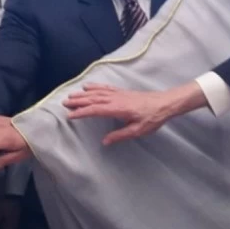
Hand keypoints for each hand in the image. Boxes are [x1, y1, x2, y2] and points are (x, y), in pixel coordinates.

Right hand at [62, 82, 206, 145]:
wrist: (165, 103)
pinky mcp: (122, 92)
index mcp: (118, 109)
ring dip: (83, 94)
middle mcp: (116, 99)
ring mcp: (119, 94)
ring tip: (71, 95)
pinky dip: (95, 87)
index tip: (70, 115)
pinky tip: (88, 87)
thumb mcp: (138, 130)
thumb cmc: (153, 118)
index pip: (95, 110)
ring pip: (97, 92)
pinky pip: (105, 88)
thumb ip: (120, 135)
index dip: (81, 112)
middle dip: (78, 101)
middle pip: (93, 99)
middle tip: (64, 103)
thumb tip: (105, 141)